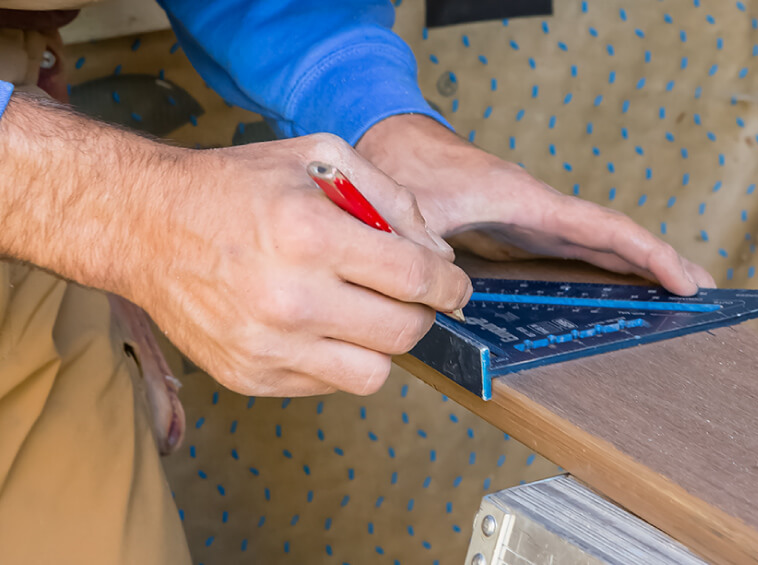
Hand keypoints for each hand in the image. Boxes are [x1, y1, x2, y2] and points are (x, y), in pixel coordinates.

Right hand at [125, 134, 470, 396]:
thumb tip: (439, 254)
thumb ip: (392, 199)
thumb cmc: (238, 187)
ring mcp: (266, 346)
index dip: (450, 284)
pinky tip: (321, 324)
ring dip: (383, 344)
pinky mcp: (250, 376)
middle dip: (423, 312)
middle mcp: (289, 298)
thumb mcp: (319, 158)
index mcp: (309, 235)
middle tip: (411, 295)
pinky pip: (329, 384)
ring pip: (374, 373)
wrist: (146, 226)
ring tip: (366, 312)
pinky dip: (339, 357)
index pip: (414, 277)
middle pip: (404, 332)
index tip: (455, 286)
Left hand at [356, 115, 714, 295]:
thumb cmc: (406, 169)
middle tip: (706, 293)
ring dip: (640, 270)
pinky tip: (621, 294)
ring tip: (680, 297)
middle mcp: (541, 213)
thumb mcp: (413, 209)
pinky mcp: (521, 237)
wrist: (392, 145)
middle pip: (615, 240)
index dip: (647, 253)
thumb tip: (445, 284)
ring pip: (599, 248)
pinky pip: (574, 256)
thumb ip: (428, 244)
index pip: (603, 229)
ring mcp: (534, 225)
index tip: (684, 278)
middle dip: (662, 263)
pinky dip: (606, 272)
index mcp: (527, 201)